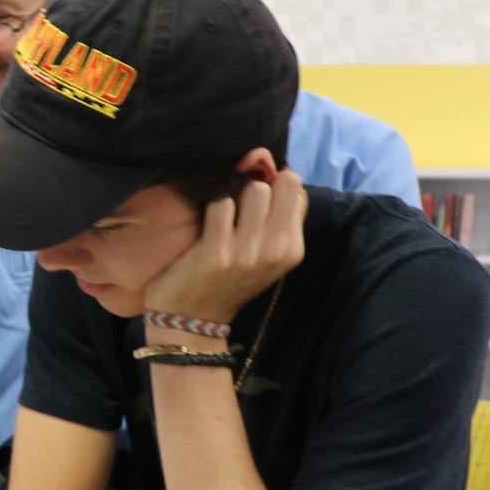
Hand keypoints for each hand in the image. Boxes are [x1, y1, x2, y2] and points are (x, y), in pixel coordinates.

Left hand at [144, 170, 306, 324]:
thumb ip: (276, 217)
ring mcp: (247, 253)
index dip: (275, 185)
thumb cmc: (228, 280)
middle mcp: (277, 250)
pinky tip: (206, 231)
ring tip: (223, 221)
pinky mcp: (217, 253)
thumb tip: (270, 169)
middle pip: (281, 182)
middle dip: (258, 187)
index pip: (297, 190)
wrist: (192, 320)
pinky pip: (219, 204)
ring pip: (253, 189)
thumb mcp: (266, 255)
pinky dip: (210, 211)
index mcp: (293, 249)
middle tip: (240, 209)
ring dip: (233, 197)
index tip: (257, 200)